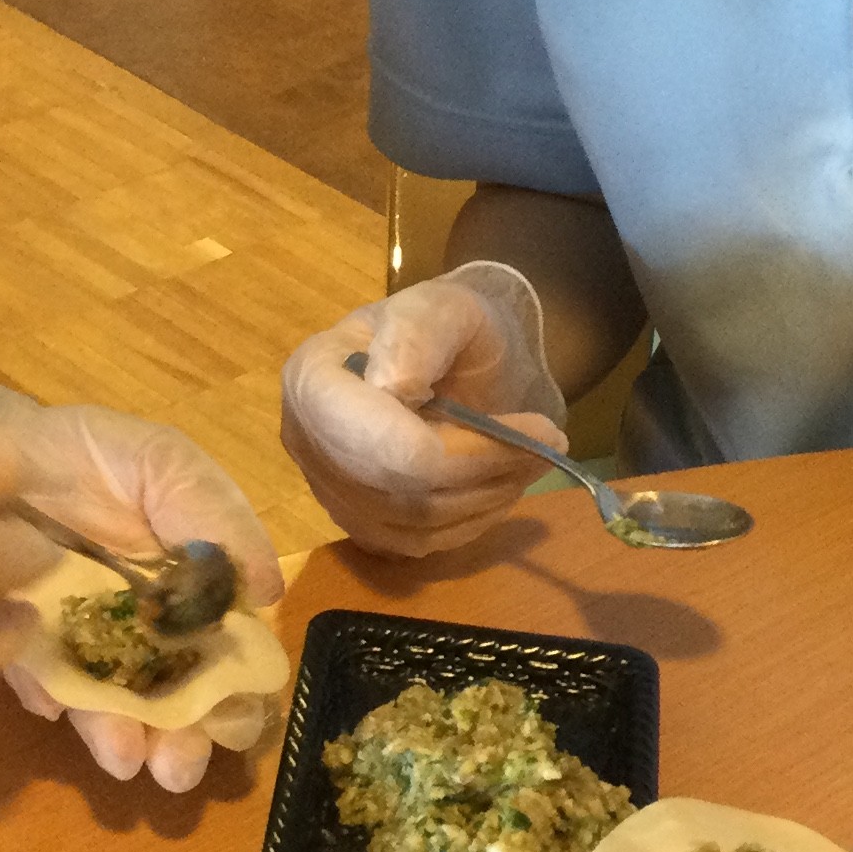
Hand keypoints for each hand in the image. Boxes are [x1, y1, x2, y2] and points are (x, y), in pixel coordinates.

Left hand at [0, 382, 284, 792]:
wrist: (0, 442)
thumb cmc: (95, 456)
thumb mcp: (164, 465)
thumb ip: (215, 515)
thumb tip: (267, 589)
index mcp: (197, 594)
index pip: (234, 660)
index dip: (241, 697)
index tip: (236, 718)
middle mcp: (147, 634)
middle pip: (180, 704)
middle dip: (185, 743)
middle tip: (178, 764)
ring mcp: (85, 647)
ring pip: (113, 711)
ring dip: (123, 739)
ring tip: (125, 758)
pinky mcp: (24, 648)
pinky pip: (39, 681)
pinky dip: (51, 695)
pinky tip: (53, 699)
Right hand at [278, 262, 566, 557]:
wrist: (452, 358)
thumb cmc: (448, 327)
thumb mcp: (445, 307)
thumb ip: (418, 334)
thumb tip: (393, 387)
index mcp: (313, 380)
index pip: (381, 447)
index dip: (465, 452)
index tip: (539, 429)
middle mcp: (306, 442)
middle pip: (401, 491)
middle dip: (485, 473)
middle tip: (547, 447)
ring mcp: (328, 489)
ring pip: (416, 524)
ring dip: (488, 498)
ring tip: (529, 458)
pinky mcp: (357, 522)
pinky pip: (417, 544)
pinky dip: (471, 521)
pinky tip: (495, 485)